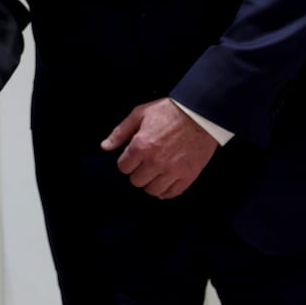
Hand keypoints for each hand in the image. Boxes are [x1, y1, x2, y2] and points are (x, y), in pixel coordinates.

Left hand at [103, 98, 217, 198]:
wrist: (200, 114)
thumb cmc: (170, 111)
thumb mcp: (139, 114)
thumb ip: (120, 132)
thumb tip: (105, 146)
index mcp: (141, 146)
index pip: (123, 167)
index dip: (126, 162)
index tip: (133, 158)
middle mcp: (155, 161)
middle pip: (136, 181)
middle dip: (138, 173)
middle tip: (144, 165)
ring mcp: (173, 170)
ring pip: (153, 190)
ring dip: (151, 183)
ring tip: (155, 174)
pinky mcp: (189, 175)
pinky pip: (173, 193)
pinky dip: (167, 191)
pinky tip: (166, 183)